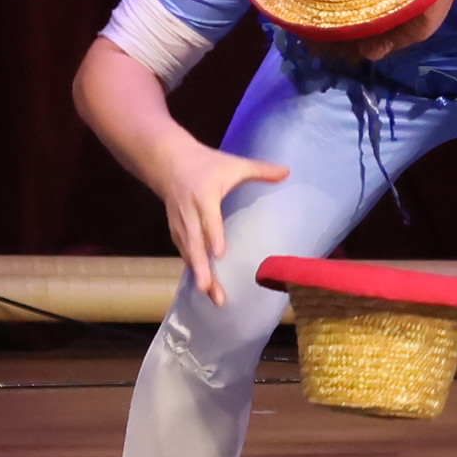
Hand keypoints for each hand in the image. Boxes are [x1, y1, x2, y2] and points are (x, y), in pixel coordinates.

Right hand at [157, 148, 288, 297]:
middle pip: (194, 242)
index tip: (220, 254)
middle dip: (200, 267)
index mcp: (204, 195)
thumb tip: (288, 172)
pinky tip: (203, 286)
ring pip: (187, 252)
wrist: (167, 161)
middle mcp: (189, 213)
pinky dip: (192, 268)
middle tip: (207, 289)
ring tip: (210, 295)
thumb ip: (259, 170)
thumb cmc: (204, 163)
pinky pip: (183, 252)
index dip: (213, 235)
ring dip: (197, 274)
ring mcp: (180, 223)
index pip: (208, 218)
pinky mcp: (175, 231)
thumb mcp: (232, 164)